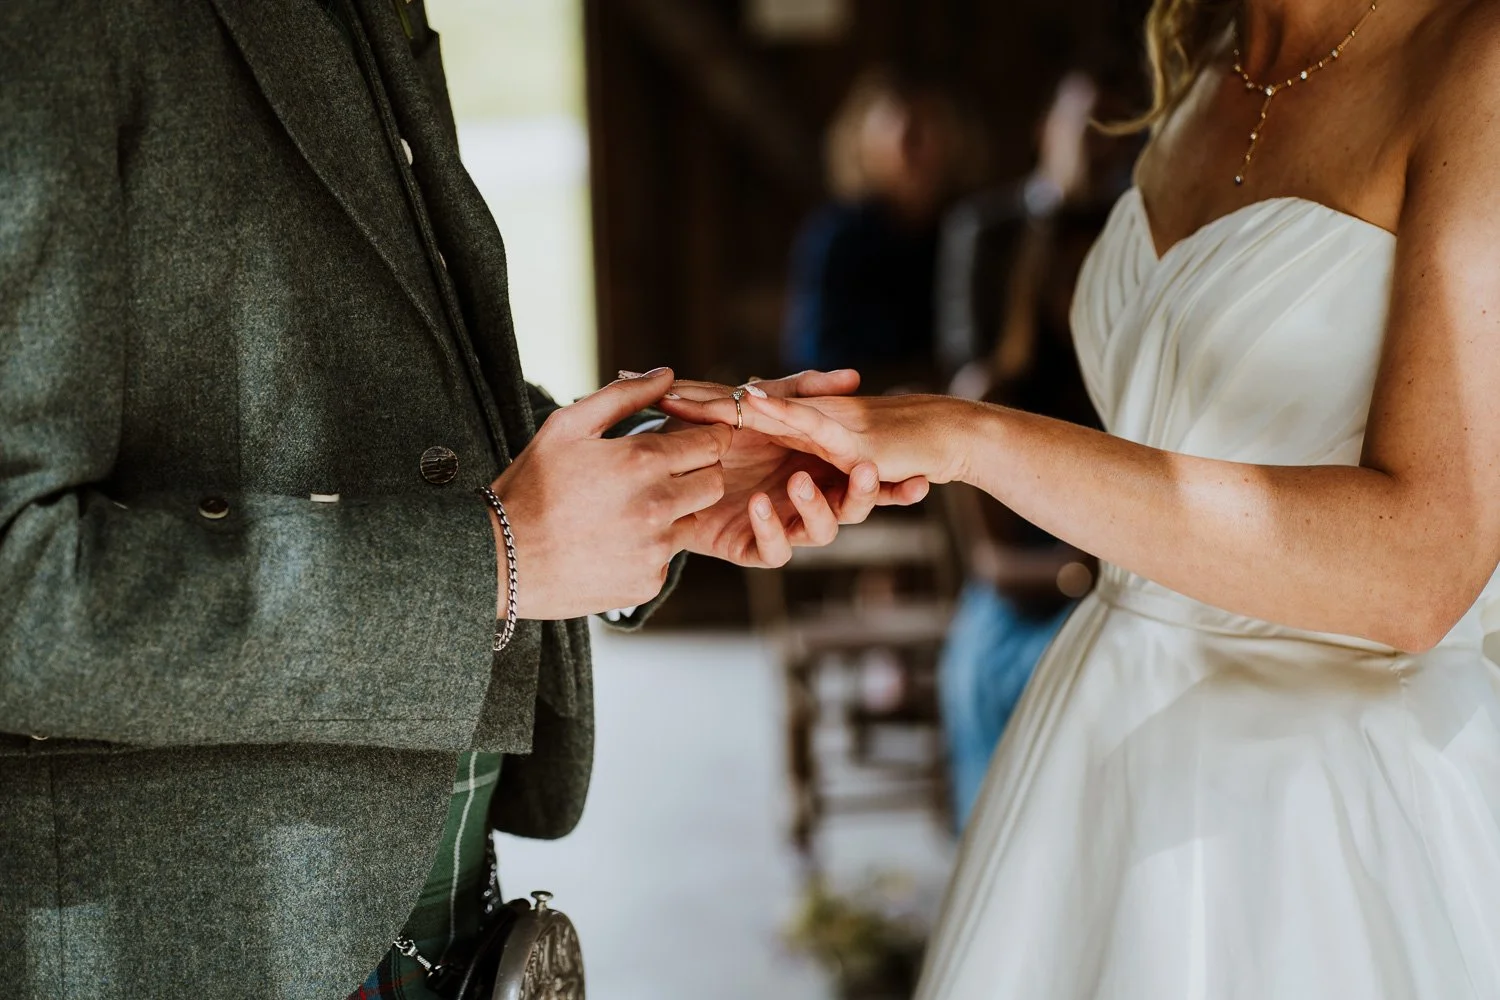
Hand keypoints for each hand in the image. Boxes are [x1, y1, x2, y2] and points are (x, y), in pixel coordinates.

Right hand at [489, 368, 729, 618]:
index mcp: (642, 461)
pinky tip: (613, 542)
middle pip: (714, 482)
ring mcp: (655, 549)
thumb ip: (623, 396)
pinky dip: (650, 548)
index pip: (712, 443)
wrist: (502, 557)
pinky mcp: (648, 582)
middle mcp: (657, 506)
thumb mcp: (567, 427)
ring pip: (693, 520)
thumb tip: (668, 374)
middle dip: (698, 473)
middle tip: (665, 472)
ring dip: (674, 511)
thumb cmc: (532, 484)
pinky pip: (667, 557)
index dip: (707, 437)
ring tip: (629, 509)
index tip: (694, 439)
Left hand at [656, 370, 930, 566]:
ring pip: (820, 530)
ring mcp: (783, 523)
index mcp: (823, 469)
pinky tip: (762, 503)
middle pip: (853, 507)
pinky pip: (774, 549)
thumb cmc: (721, 427)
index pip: (870, 483)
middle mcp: (809, 499)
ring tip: (803, 482)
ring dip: (817, 507)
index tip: (923, 483)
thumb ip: (801, 390)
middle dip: (867, 493)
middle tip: (868, 471)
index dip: (901, 488)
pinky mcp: (751, 545)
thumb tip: (851, 376)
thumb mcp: (764, 403)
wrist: (672, 454)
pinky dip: (771, 527)